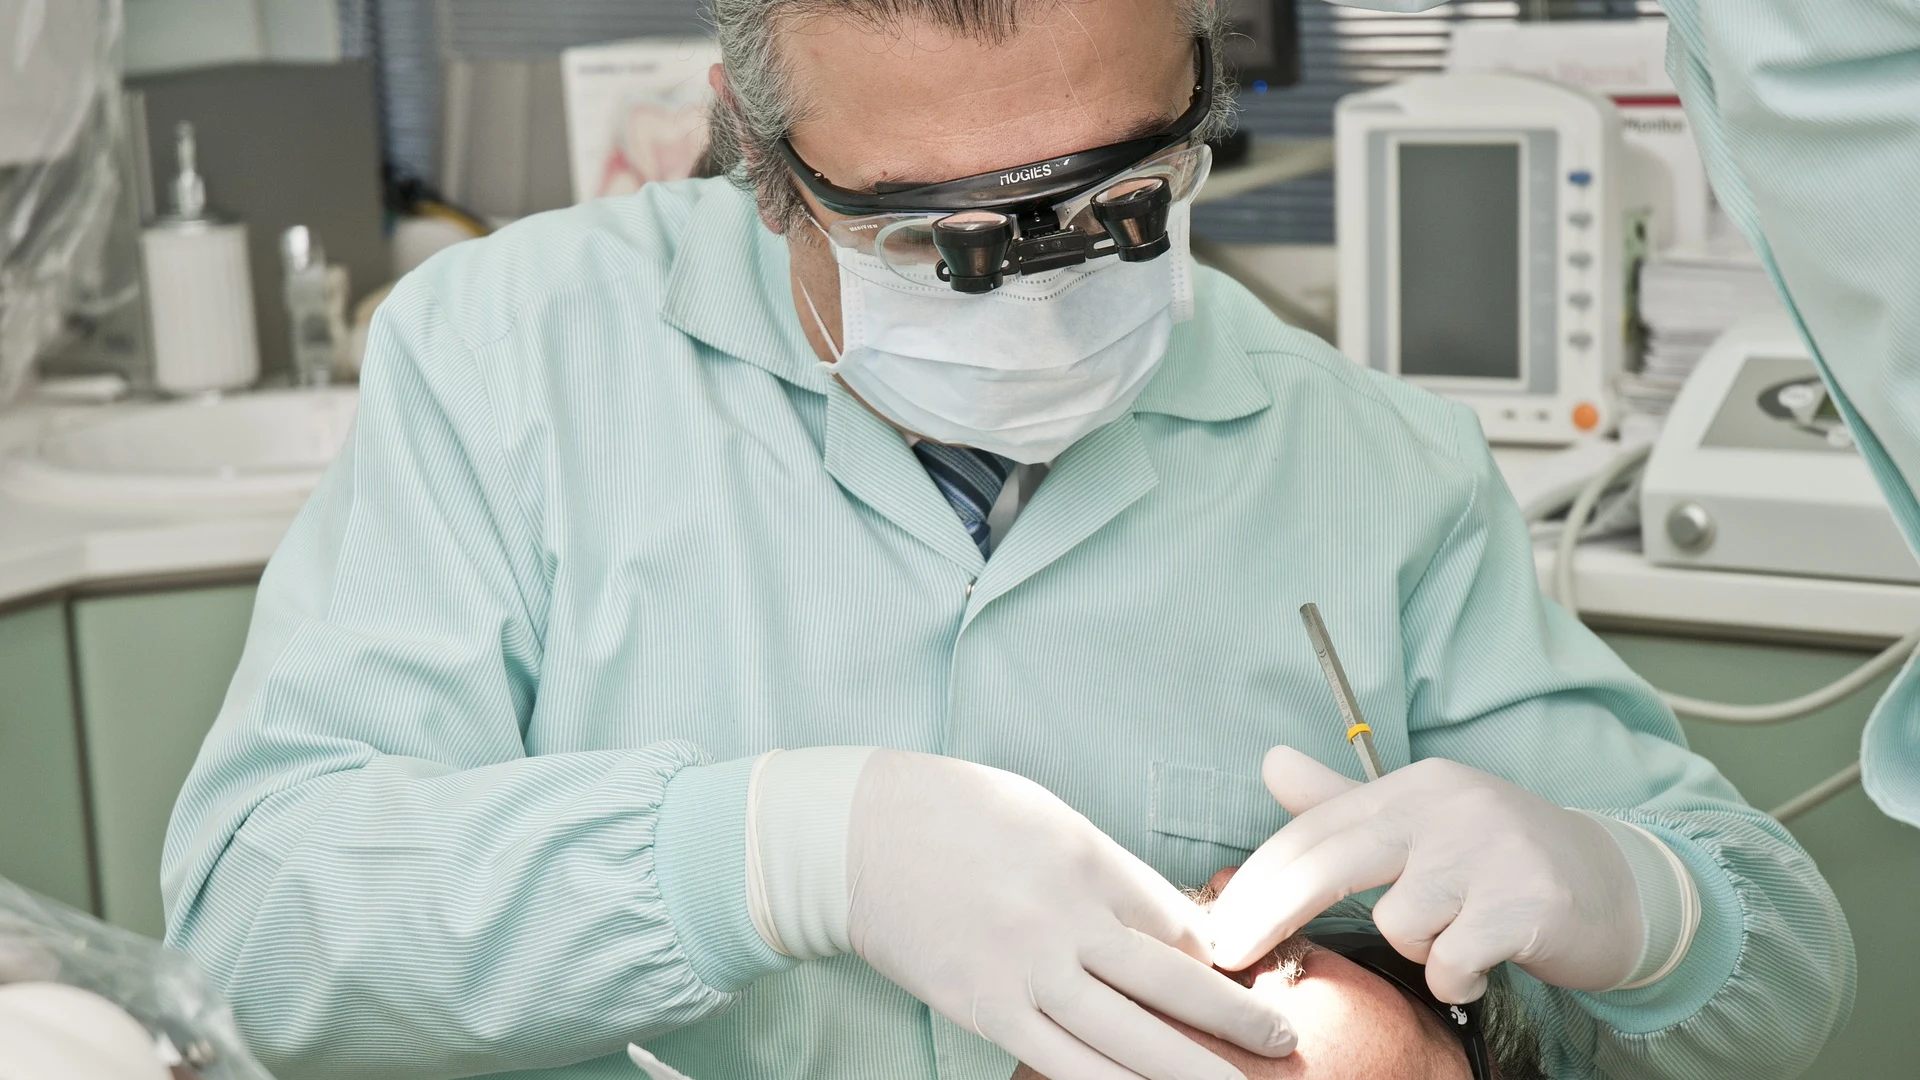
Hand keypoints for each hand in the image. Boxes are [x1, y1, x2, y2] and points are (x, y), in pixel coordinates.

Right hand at [845, 750, 1295, 1079]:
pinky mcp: (985, 1008)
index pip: (1175, 922)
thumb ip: (1111, 871)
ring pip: (1126, 1039)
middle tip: (1286, 1045)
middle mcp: (1065, 919)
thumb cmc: (954, 812)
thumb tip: (1173, 924)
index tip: (1254, 982)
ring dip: (1188, 1073)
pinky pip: (1061, 1063)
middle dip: (1235, 1021)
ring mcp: (1024, 970)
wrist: (853, 834)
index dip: (1221, 959)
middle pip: (1170, 985)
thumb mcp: (1047, 817)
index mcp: (1087, 860)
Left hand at [1207, 748, 1644, 1002]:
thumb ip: (1342, 801)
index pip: (1314, 831)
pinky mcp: (1526, 901)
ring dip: (1418, 948)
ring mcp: (1489, 851)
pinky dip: (1457, 976)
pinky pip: (1451, 959)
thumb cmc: (1499, 860)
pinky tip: (1481, 965)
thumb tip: (1270, 761)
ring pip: (1400, 924)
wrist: (1615, 887)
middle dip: (1269, 915)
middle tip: (1231, 959)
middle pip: (1330, 864)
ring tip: (1456, 936)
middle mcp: (1448, 807)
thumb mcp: (1421, 822)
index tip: (1216, 928)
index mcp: (1414, 787)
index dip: (1256, 882)